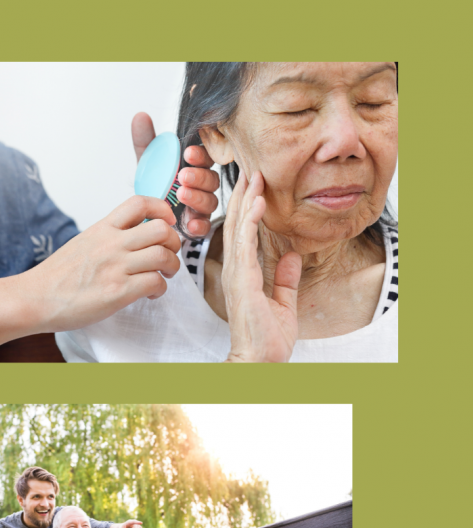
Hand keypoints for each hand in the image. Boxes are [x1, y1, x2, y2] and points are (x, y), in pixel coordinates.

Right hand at [0, 196, 181, 339]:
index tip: (165, 222)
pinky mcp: (118, 291)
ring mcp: (115, 267)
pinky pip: (156, 282)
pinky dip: (160, 289)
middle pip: (161, 229)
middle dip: (173, 243)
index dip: (162, 209)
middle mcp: (111, 244)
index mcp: (101, 229)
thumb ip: (106, 238)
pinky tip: (149, 293)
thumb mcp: (81, 244)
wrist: (34, 298)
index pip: (139, 202)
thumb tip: (129, 239)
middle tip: (167, 254)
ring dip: (171, 267)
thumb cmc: (55, 278)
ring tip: (162, 275)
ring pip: (164, 256)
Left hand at [131, 113, 219, 237]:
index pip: (206, 157)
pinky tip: (189, 224)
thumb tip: (140, 115)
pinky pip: (204, 226)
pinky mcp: (197, 225)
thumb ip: (146, 142)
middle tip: (183, 176)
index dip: (200, 155)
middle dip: (199, 176)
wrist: (142, 215)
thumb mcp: (148, 162)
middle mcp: (203, 186)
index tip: (187, 153)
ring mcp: (201, 206)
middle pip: (211, 180)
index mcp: (195, 167)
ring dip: (198, 198)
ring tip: (181, 195)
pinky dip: (199, 225)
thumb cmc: (154, 185)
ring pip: (210, 202)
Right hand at [222, 171, 299, 362]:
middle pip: (236, 224)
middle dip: (242, 195)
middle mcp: (236, 270)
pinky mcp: (242, 279)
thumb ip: (285, 279)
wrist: (259, 359)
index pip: (243, 233)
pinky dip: (250, 221)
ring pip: (238, 228)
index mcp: (244, 274)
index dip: (247, 207)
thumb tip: (292, 256)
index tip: (253, 184)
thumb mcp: (283, 303)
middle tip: (249, 168)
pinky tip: (256, 202)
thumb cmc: (266, 339)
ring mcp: (237, 274)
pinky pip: (244, 244)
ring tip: (253, 175)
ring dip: (245, 200)